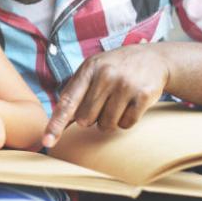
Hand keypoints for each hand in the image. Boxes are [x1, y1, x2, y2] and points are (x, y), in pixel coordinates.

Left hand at [42, 44, 169, 146]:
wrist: (154, 59)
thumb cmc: (116, 68)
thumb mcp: (94, 70)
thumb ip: (75, 93)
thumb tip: (56, 124)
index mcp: (88, 69)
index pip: (67, 101)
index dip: (56, 124)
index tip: (47, 141)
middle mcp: (105, 75)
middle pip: (86, 119)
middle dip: (93, 117)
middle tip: (105, 100)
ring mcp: (125, 85)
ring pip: (106, 125)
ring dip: (110, 120)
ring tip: (118, 101)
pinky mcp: (143, 96)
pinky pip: (126, 124)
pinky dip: (127, 120)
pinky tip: (131, 103)